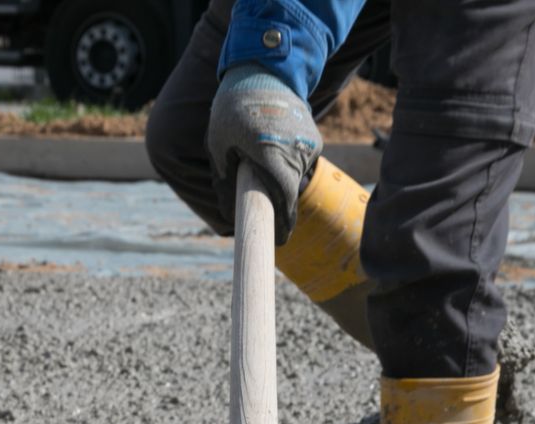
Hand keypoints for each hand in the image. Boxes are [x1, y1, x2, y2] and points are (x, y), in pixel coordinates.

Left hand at [206, 65, 320, 243]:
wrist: (265, 69)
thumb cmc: (234, 107)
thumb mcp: (219, 145)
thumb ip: (225, 181)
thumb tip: (229, 214)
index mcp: (271, 157)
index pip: (283, 204)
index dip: (282, 226)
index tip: (280, 243)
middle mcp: (296, 154)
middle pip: (287, 192)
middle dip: (273, 200)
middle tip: (255, 200)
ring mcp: (309, 146)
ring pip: (294, 178)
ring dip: (279, 178)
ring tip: (258, 156)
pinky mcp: (315, 139)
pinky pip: (300, 163)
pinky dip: (287, 163)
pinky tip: (272, 145)